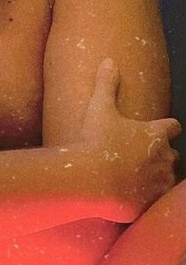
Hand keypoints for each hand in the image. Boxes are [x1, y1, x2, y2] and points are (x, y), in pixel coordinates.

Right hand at [81, 58, 180, 214]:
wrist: (90, 179)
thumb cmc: (96, 141)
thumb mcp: (99, 108)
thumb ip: (106, 85)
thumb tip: (108, 61)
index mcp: (155, 135)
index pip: (173, 127)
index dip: (167, 128)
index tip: (159, 130)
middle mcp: (164, 158)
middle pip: (174, 156)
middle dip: (163, 156)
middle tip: (142, 157)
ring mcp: (158, 183)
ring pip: (168, 180)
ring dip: (158, 178)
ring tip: (139, 179)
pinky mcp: (148, 203)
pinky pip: (153, 202)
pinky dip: (145, 199)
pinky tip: (131, 197)